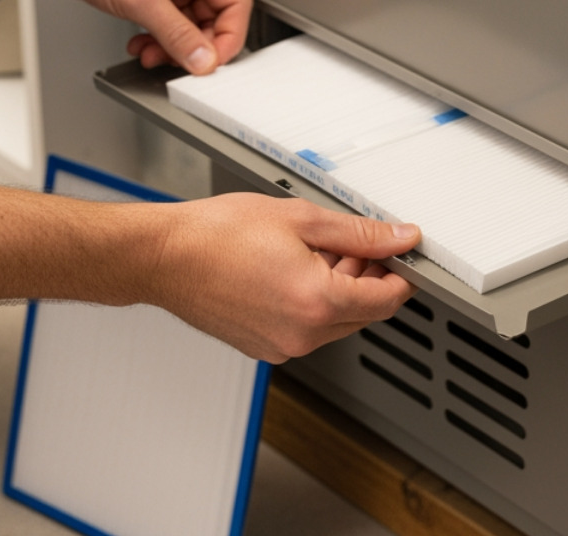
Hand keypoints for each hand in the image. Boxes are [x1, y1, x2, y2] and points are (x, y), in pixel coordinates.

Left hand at [42, 0, 249, 74]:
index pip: (235, 2)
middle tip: (177, 61)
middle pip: (214, 17)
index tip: (212, 61)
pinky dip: (158, 40)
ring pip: (189, 25)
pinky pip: (169, 24)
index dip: (228, 37)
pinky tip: (140, 44)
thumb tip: (203, 59)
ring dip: (172, 45)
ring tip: (151, 54)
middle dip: (194, 44)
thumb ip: (177, 34)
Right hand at [150, 193, 419, 362]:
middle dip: (366, 280)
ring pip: (335, 324)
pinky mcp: (263, 348)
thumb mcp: (300, 218)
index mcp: (317, 302)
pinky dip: (310, 305)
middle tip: (349, 244)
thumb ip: (359, 233)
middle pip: (363, 315)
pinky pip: (306, 331)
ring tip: (311, 253)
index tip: (401, 257)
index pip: (386, 301)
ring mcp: (281, 346)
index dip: (400, 276)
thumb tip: (399, 239)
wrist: (166, 257)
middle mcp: (302, 334)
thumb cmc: (217, 234)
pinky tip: (290, 272)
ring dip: (338, 292)